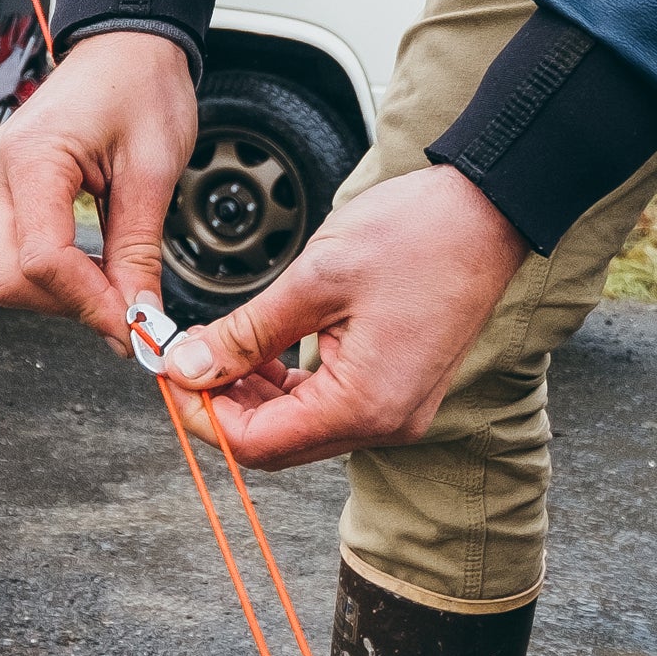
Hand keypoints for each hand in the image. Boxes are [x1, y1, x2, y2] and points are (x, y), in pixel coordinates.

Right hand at [0, 31, 197, 354]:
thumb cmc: (141, 87)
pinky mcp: (9, 191)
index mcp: (32, 158)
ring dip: (65, 294)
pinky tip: (99, 269)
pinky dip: (58, 275)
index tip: (136, 328)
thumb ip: (138, 251)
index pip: (43, 260)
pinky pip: (18, 254)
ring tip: (120, 285)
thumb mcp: (152, 173)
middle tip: (130, 313)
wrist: (126, 48)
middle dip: (72, 305)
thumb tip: (138, 317)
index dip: (91, 303)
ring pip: (10, 275)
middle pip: (12, 279)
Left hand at [158, 164, 527, 469]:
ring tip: (216, 345)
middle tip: (183, 359)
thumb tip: (190, 369)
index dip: (202, 414)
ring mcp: (396, 409)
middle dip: (222, 405)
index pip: (257, 443)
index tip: (170, 375)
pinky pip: (327, 405)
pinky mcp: (399, 389)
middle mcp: (385, 422)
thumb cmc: (416, 236)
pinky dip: (286, 384)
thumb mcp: (314, 280)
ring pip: (299, 426)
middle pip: (277, 443)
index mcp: (365, 405)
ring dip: (251, 394)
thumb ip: (246, 333)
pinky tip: (259, 348)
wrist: (486, 212)